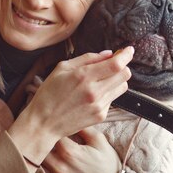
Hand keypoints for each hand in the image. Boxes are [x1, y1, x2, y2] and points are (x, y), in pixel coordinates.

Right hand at [9, 47, 133, 162]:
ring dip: (117, 79)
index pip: (116, 64)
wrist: (44, 123)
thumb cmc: (49, 93)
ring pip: (122, 87)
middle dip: (122, 66)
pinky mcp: (101, 115)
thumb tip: (108, 54)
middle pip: (125, 74)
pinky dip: (107, 93)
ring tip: (102, 80)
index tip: (129, 50)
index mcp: (84, 76)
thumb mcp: (62, 68)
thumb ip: (87, 58)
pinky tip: (93, 95)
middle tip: (113, 64)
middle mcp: (95, 92)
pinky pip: (112, 99)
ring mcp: (99, 105)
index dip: (126, 55)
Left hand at [42, 127, 132, 172]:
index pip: (49, 132)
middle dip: (39, 138)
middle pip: (37, 148)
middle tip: (43, 131)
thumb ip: (83, 128)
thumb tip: (69, 118)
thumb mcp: (100, 141)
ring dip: (36, 153)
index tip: (51, 120)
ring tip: (39, 145)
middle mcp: (58, 167)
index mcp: (69, 152)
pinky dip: (37, 170)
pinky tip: (41, 162)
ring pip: (34, 164)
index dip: (49, 124)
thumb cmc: (109, 165)